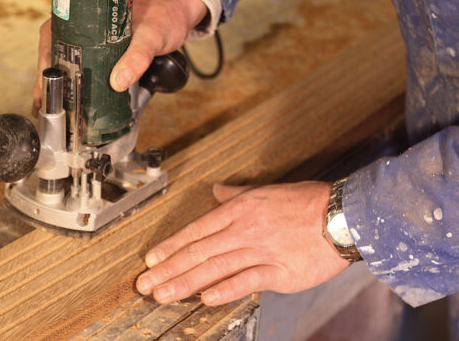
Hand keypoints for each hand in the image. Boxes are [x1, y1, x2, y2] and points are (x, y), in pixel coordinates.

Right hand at [32, 0, 206, 116]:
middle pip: (53, 55)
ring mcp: (88, 37)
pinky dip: (76, 81)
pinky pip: (82, 64)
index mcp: (82, 15)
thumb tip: (118, 81)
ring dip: (62, 84)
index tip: (43, 92)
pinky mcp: (99, 48)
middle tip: (49, 109)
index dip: (45, 69)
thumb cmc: (164, 15)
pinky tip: (76, 98)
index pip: (50, 41)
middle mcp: (80, 25)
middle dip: (50, 83)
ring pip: (66, 61)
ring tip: (59, 110)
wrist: (178, 10)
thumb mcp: (151, 36)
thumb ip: (137, 58)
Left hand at [136, 182, 349, 305]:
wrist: (342, 215)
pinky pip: (247, 281)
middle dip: (168, 270)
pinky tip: (205, 298)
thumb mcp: (265, 191)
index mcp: (238, 210)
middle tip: (145, 285)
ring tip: (163, 296)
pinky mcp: (279, 271)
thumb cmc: (305, 202)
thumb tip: (215, 191)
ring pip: (214, 267)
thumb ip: (235, 194)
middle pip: (198, 252)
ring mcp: (260, 250)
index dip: (170, 247)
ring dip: (185, 283)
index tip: (150, 260)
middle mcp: (243, 230)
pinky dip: (225, 290)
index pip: (196, 231)